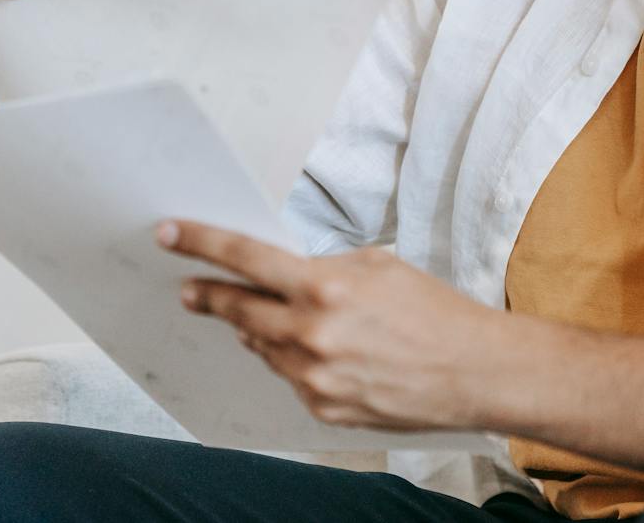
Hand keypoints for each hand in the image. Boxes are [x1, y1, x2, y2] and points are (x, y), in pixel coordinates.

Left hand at [157, 219, 500, 431]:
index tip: (170, 234)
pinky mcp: (323, 410)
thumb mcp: (376, 266)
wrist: (473, 370)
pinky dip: (293, 359)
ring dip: (258, 329)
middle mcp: (312, 335)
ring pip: (264, 346)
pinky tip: (316, 350)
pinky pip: (290, 377)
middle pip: (240, 310)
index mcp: (324, 288)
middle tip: (190, 290)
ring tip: (267, 317)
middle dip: (210, 296)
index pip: (246, 259)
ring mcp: (314, 377)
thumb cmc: (432, 311)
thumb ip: (323, 270)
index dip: (202, 244)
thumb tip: (284, 278)